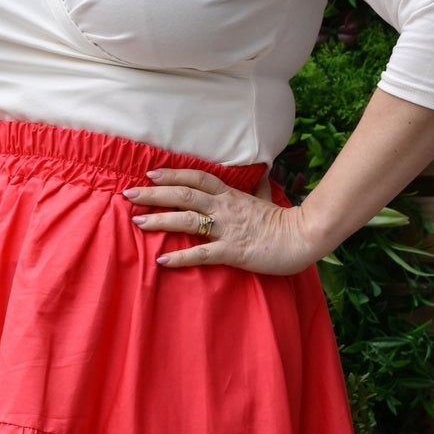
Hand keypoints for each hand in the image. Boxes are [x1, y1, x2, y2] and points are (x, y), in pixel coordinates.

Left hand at [124, 168, 317, 275]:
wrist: (303, 237)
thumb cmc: (284, 221)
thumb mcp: (267, 199)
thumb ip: (258, 188)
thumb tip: (262, 172)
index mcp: (231, 195)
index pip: (197, 178)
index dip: (173, 174)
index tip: (151, 173)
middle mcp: (225, 208)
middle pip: (184, 195)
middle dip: (155, 194)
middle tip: (129, 194)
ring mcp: (227, 229)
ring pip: (187, 220)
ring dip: (160, 220)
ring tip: (137, 222)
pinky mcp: (232, 251)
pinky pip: (201, 254)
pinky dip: (180, 258)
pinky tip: (161, 261)